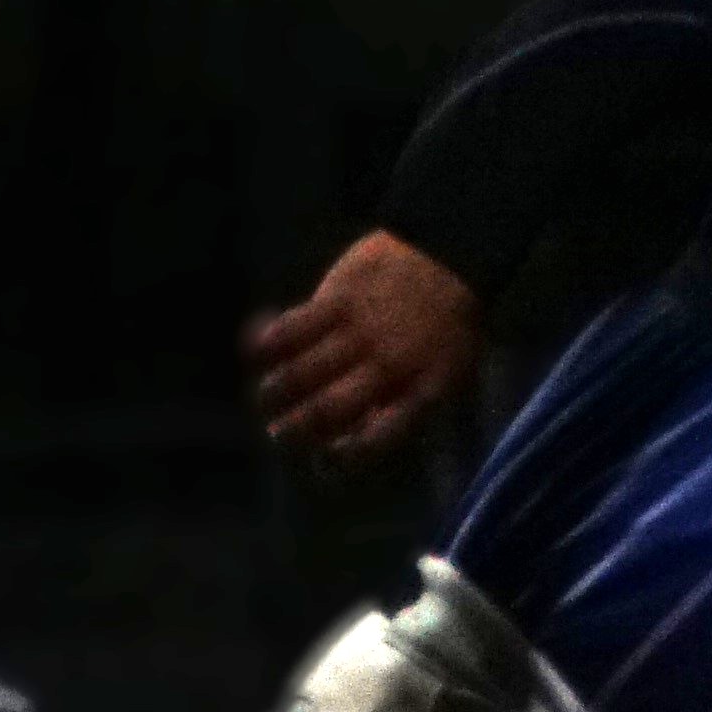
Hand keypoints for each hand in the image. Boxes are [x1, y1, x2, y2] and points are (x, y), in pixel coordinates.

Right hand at [246, 232, 484, 467]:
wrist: (454, 254)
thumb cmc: (450, 323)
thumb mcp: (448, 373)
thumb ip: (405, 403)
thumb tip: (357, 432)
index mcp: (423, 393)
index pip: (375, 441)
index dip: (342, 456)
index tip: (323, 456)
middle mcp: (389, 369)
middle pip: (327, 411)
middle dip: (295, 431)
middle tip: (278, 435)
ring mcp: (363, 332)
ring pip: (303, 374)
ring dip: (274, 392)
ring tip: (266, 399)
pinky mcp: (341, 298)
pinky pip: (294, 328)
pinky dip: (268, 342)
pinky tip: (256, 350)